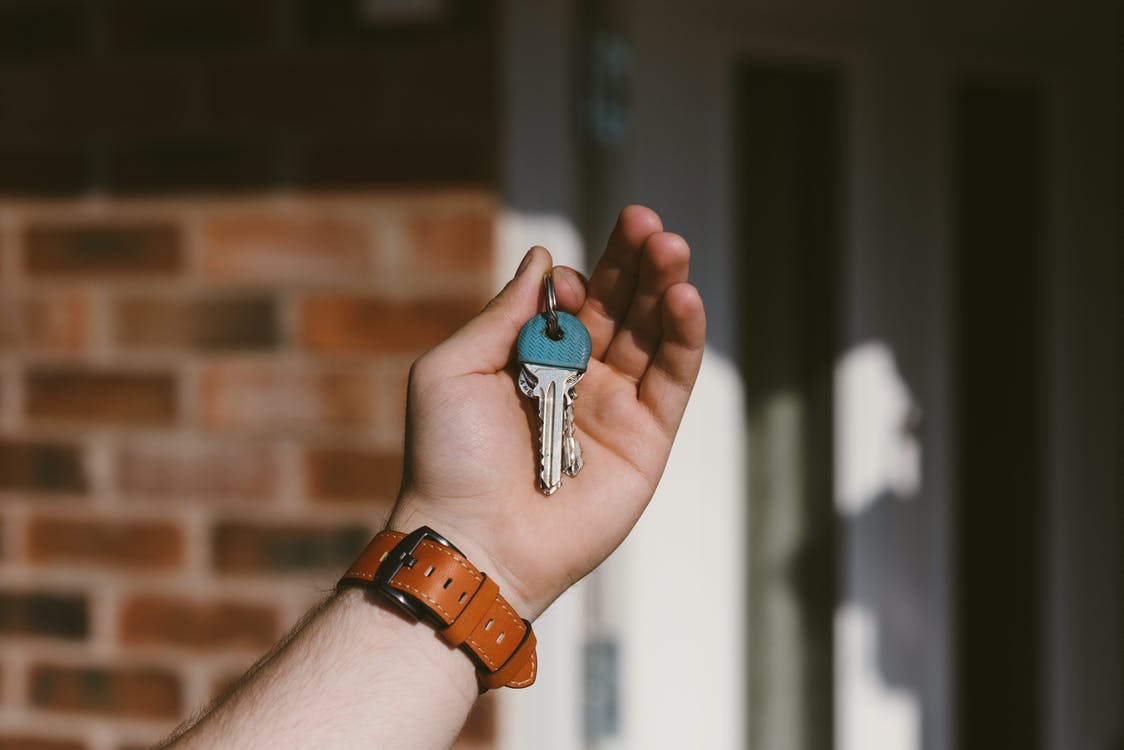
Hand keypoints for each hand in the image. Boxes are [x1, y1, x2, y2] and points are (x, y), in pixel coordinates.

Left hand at [387, 205, 705, 618]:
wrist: (474, 540)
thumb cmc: (449, 458)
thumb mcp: (452, 370)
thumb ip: (502, 314)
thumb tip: (541, 259)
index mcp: (532, 360)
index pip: (573, 301)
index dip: (581, 279)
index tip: (570, 282)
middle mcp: (579, 378)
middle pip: (621, 307)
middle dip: (635, 263)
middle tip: (648, 223)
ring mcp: (616, 408)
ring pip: (653, 335)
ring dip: (666, 287)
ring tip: (671, 247)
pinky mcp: (647, 440)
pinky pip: (673, 381)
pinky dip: (684, 338)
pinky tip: (684, 299)